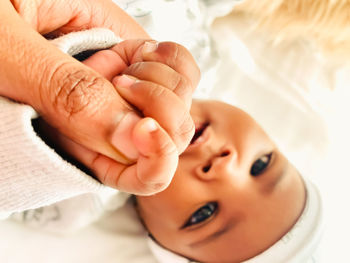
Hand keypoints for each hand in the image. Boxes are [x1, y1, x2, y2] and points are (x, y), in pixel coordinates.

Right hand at [39, 40, 199, 194]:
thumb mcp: (11, 57)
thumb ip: (67, 97)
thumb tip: (133, 138)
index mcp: (71, 139)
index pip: (137, 176)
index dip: (154, 164)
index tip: (145, 129)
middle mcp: (103, 121)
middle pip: (168, 140)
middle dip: (156, 106)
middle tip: (113, 75)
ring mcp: (125, 92)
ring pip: (181, 106)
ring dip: (157, 79)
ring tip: (113, 58)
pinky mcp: (138, 61)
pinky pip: (182, 72)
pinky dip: (172, 60)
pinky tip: (143, 51)